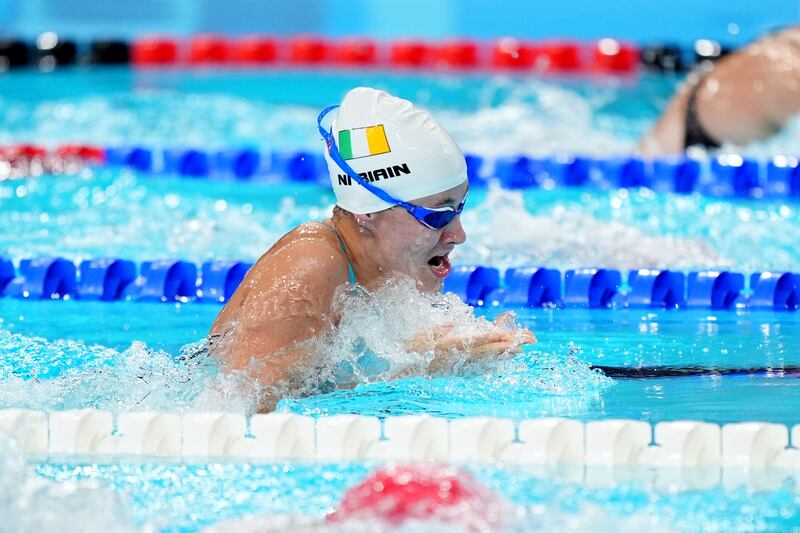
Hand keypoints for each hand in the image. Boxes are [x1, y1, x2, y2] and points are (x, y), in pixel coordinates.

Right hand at [407, 315, 536, 373]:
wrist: (405, 370)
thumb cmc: (413, 349)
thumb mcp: (422, 336)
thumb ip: (438, 330)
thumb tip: (450, 325)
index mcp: (449, 346)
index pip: (474, 341)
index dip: (491, 338)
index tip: (506, 335)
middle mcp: (456, 358)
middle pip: (484, 352)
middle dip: (502, 347)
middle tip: (519, 343)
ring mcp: (457, 367)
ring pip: (483, 361)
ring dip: (500, 356)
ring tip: (517, 352)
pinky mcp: (456, 372)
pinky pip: (477, 369)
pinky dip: (490, 366)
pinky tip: (500, 364)